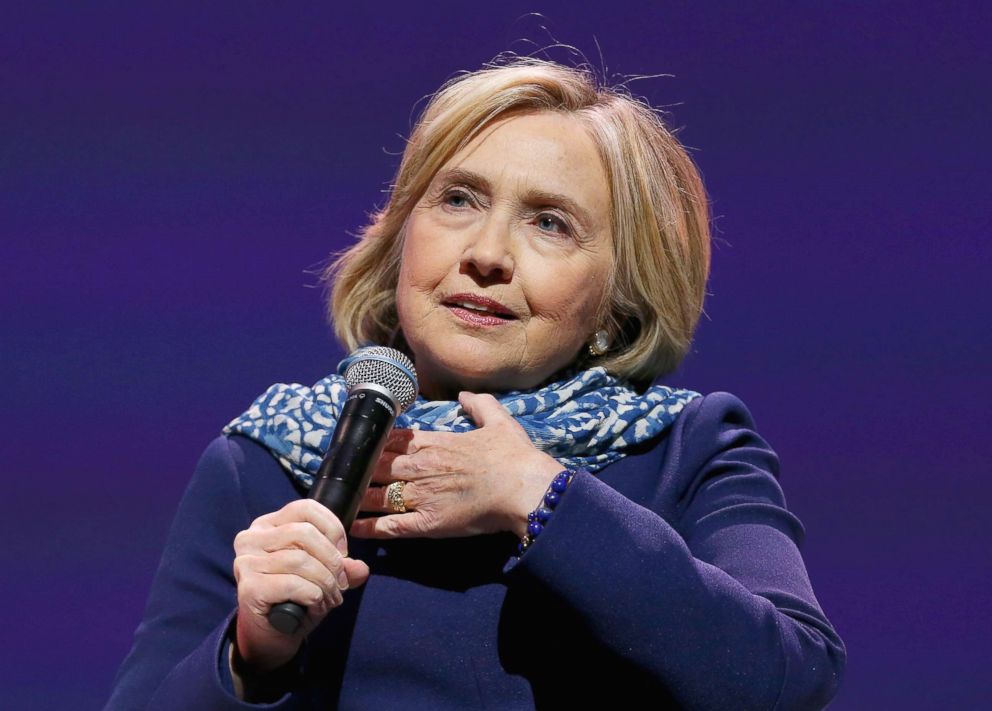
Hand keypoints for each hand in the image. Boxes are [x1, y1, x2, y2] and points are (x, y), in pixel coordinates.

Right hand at [231, 499, 370, 673]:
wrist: (271, 635)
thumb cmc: (295, 597)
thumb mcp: (323, 574)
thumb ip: (342, 566)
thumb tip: (361, 569)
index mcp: (268, 525)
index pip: (306, 508)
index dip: (332, 528)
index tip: (343, 552)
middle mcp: (251, 538)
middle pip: (305, 533)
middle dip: (332, 560)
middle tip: (341, 582)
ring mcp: (246, 562)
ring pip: (300, 559)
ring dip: (325, 582)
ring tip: (332, 597)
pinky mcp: (248, 587)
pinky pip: (292, 584)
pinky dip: (313, 595)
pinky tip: (316, 605)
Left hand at [350, 391, 563, 539]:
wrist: (525, 489)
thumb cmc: (514, 456)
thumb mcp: (499, 421)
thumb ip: (480, 405)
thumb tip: (465, 395)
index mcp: (435, 443)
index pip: (393, 440)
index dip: (374, 444)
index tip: (361, 446)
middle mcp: (421, 467)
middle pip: (377, 466)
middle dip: (358, 469)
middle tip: (340, 472)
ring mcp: (421, 496)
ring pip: (377, 495)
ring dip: (357, 497)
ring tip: (338, 500)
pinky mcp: (426, 523)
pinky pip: (389, 526)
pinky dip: (368, 526)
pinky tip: (351, 526)